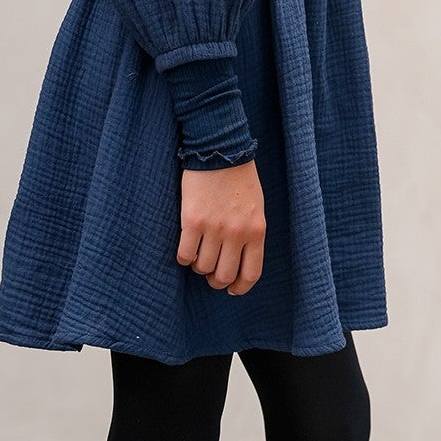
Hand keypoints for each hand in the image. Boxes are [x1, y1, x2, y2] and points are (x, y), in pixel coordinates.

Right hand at [177, 158, 265, 295]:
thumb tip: (239, 261)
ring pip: (202, 267)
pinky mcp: (192, 220)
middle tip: (211, 273)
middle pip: (224, 275)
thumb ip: (250, 234)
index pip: (250, 273)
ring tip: (199, 252)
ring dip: (199, 265)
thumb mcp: (256, 208)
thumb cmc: (239, 179)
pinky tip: (186, 246)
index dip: (239, 287)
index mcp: (256, 231)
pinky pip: (185, 254)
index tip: (232, 290)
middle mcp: (237, 233)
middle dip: (216, 280)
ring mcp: (214, 228)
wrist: (220, 151)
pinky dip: (184, 256)